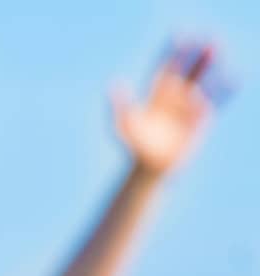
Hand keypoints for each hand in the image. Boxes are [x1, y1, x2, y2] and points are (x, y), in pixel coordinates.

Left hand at [111, 40, 223, 177]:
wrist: (152, 166)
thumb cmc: (136, 146)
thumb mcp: (124, 125)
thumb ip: (119, 104)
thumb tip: (114, 83)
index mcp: (155, 96)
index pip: (165, 69)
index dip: (172, 54)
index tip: (180, 37)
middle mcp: (173, 98)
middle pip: (186, 72)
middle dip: (195, 57)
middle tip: (207, 40)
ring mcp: (187, 107)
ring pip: (201, 82)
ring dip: (209, 67)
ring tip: (218, 50)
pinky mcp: (200, 119)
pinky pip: (214, 102)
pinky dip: (223, 91)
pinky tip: (234, 79)